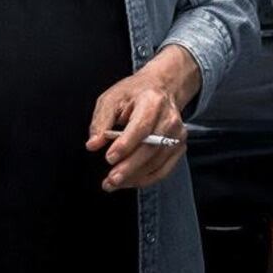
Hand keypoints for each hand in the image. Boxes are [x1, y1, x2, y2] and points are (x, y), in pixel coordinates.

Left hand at [85, 45, 199, 190]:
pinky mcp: (179, 147)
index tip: (109, 158)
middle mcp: (169, 119)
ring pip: (157, 163)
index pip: (141, 127)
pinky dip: (145, 179)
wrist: (161, 88)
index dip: (125, 145)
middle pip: (150, 149)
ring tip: (113, 183)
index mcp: (152, 101)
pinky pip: (163, 169)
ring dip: (134, 177)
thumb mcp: (112, 98)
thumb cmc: (133, 93)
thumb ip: (101, 121)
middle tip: (110, 180)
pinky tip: (129, 182)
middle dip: (129, 167)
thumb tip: (92, 145)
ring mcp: (178, 134)